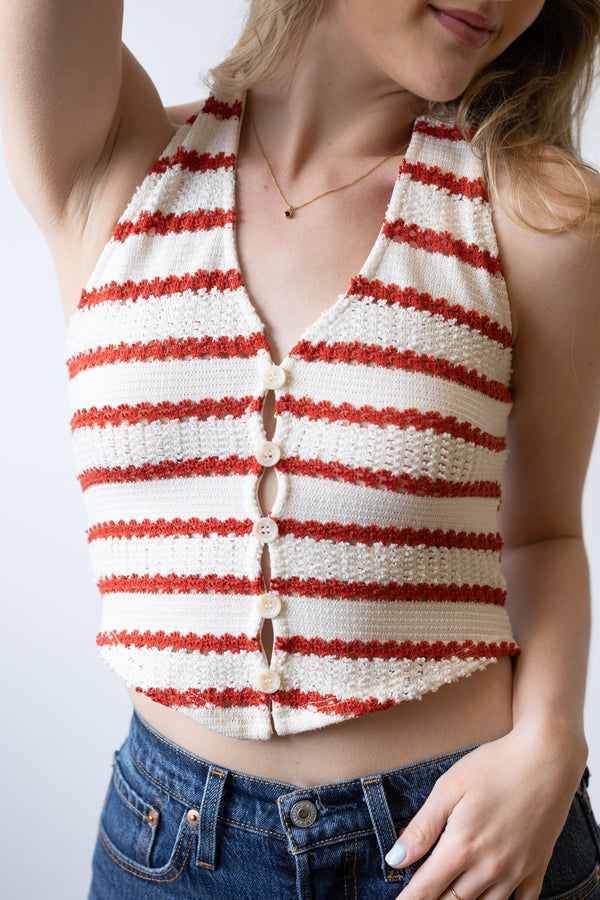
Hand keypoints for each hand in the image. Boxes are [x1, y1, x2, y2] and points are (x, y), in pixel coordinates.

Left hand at [385, 725, 586, 899]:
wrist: (547, 759)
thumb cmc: (495, 766)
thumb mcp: (449, 788)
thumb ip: (422, 827)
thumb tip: (396, 859)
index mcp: (462, 847)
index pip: (427, 889)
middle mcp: (489, 868)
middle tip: (421, 895)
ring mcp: (516, 872)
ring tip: (448, 894)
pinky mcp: (536, 868)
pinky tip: (489, 899)